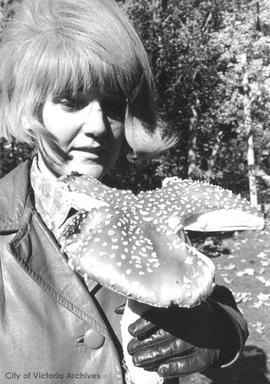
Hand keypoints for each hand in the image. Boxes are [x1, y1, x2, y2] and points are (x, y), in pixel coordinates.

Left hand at [127, 290, 241, 377]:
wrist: (220, 327)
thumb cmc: (186, 315)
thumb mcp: (172, 306)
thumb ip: (146, 307)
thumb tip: (119, 311)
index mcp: (184, 304)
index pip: (163, 312)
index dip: (146, 321)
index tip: (131, 330)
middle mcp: (194, 318)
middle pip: (167, 331)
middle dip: (146, 342)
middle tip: (130, 349)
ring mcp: (203, 336)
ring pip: (176, 347)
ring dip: (155, 355)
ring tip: (138, 361)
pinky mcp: (209, 354)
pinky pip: (192, 362)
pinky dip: (176, 367)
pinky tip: (160, 370)